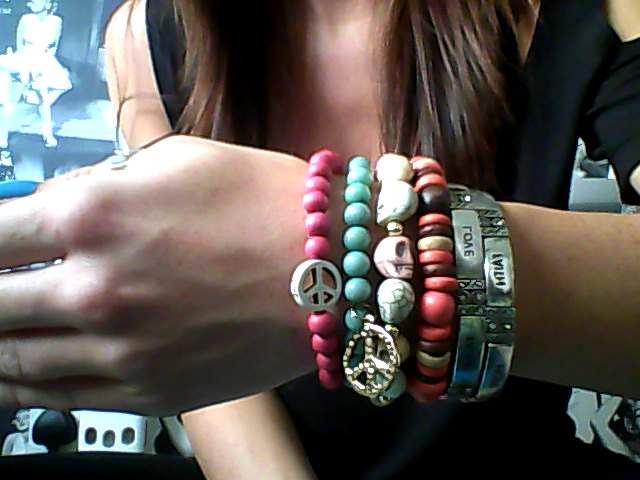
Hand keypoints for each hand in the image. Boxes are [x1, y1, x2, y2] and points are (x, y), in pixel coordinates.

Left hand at [0, 135, 315, 414]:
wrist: (336, 271)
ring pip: (13, 360)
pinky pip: (59, 397)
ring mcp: (119, 351)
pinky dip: (23, 387)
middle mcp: (93, 290)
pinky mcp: (149, 393)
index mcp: (93, 218)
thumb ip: (101, 182)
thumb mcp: (177, 158)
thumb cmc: (268, 204)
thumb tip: (56, 207)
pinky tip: (15, 376)